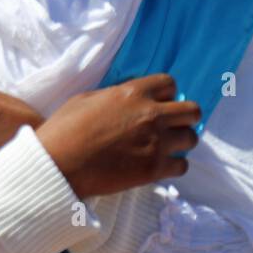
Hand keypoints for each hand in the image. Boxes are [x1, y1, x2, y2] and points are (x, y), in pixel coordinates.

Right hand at [35, 73, 200, 198]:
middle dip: (184, 116)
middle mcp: (151, 115)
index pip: (169, 83)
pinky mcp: (155, 169)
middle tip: (170, 124)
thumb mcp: (85, 99)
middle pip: (192, 111)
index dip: (166, 93)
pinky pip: (182, 166)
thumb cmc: (64, 128)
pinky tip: (157, 164)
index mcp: (132, 93)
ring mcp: (156, 143)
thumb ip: (114, 95)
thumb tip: (127, 100)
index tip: (159, 102)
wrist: (59, 164)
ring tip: (163, 146)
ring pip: (191, 138)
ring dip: (179, 141)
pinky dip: (172, 165)